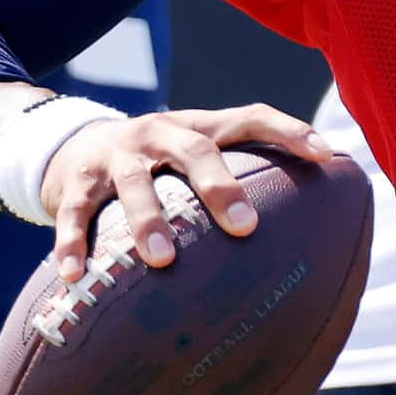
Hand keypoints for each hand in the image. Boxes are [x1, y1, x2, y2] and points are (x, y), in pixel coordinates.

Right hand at [40, 103, 339, 284]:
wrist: (70, 147)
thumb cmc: (156, 167)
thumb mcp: (193, 160)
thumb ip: (241, 181)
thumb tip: (316, 229)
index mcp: (197, 127)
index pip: (249, 117)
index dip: (288, 130)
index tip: (325, 155)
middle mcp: (158, 133)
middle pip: (193, 149)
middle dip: (218, 186)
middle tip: (244, 226)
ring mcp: (115, 156)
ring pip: (134, 182)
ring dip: (149, 220)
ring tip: (163, 259)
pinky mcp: (74, 182)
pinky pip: (74, 213)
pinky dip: (73, 244)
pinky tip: (75, 277)